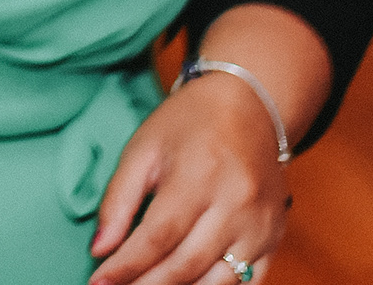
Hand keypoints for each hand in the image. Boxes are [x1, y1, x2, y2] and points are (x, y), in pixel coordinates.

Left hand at [90, 76, 289, 284]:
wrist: (249, 104)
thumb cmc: (189, 123)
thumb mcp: (143, 148)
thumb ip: (118, 199)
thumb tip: (100, 249)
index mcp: (199, 176)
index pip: (157, 237)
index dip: (125, 267)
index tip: (98, 282)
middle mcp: (236, 204)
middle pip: (186, 265)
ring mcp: (261, 225)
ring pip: (218, 282)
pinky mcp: (275, 238)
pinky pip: (249, 283)